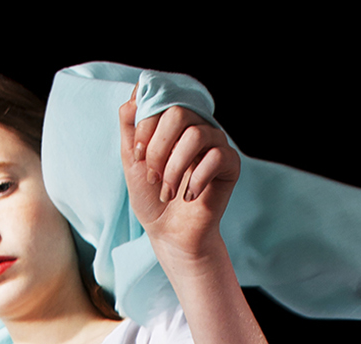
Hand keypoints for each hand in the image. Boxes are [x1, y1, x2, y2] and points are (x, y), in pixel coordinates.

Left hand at [119, 88, 238, 264]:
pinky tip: (188, 196)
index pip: (163, 99)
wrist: (169, 234)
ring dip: (174, 168)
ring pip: (196, 135)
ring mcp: (215, 143)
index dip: (146, 125)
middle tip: (153, 177)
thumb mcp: (132, 160)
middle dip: (158, 149)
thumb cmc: (152, 198)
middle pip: (178, 113)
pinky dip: (196, 180)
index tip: (138, 155)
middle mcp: (196, 126)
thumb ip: (131, 125)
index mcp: (174, 122)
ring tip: (168, 191)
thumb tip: (138, 91)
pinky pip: (216, 157)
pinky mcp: (230, 164)